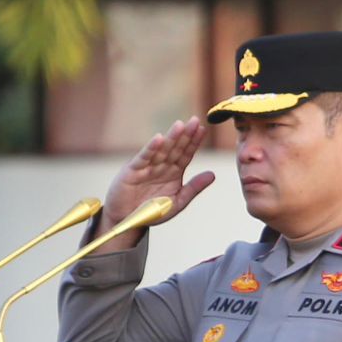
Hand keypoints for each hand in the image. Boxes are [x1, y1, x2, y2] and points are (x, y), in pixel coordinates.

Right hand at [95, 118, 213, 242]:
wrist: (128, 220)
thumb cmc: (153, 211)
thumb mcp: (177, 201)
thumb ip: (194, 188)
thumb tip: (213, 174)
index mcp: (174, 172)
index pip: (186, 154)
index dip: (194, 142)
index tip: (203, 129)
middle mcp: (162, 166)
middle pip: (175, 148)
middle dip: (185, 135)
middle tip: (195, 120)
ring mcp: (147, 167)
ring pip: (161, 150)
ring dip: (170, 138)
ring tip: (180, 125)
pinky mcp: (133, 171)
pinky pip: (143, 158)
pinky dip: (150, 149)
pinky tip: (159, 139)